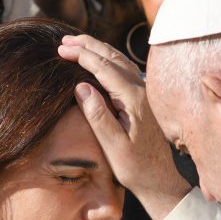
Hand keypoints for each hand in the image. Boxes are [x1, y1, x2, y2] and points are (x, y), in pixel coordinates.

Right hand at [58, 34, 191, 219]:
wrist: (159, 180)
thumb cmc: (135, 167)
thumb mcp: (113, 146)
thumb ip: (98, 115)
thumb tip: (81, 86)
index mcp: (134, 99)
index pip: (104, 68)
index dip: (82, 55)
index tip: (61, 49)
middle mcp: (142, 91)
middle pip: (113, 58)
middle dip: (88, 46)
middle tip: (64, 40)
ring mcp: (145, 93)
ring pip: (120, 61)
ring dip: (98, 50)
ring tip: (77, 44)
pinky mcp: (144, 99)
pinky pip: (124, 70)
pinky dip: (108, 60)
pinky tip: (98, 61)